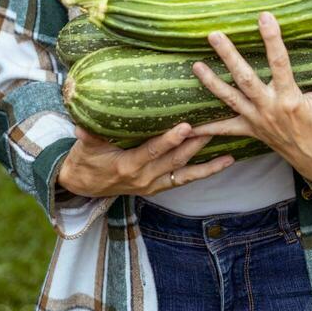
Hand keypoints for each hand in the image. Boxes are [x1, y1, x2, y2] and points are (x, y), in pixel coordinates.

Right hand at [57, 122, 234, 197]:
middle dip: (195, 143)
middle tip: (214, 126)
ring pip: (185, 170)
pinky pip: (187, 179)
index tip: (185, 127)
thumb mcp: (85, 148)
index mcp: (128, 166)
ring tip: (228, 144)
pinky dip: (207, 171)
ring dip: (206, 158)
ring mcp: (154, 184)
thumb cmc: (85, 160)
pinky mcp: (160, 185)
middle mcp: (144, 178)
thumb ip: (88, 135)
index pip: (152, 152)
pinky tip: (226, 162)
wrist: (83, 186)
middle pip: (175, 160)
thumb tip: (82, 124)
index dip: (169, 141)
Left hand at [188, 12, 311, 184]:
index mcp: (290, 99)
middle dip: (228, 56)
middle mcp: (269, 109)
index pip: (279, 63)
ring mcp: (258, 121)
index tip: (264, 16)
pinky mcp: (252, 132)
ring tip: (195, 66)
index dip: (272, 39)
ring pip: (230, 99)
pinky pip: (227, 129)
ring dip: (211, 83)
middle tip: (214, 34)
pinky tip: (188, 127)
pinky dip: (207, 128)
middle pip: (245, 78)